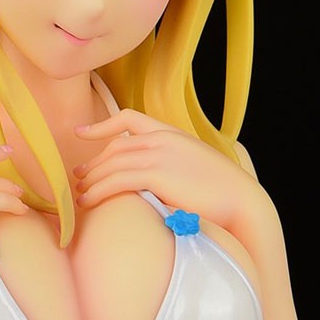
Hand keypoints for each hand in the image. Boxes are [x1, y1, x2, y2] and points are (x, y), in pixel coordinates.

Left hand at [74, 108, 261, 230]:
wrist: (241, 201)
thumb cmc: (221, 191)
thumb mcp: (194, 165)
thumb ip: (172, 162)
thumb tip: (152, 177)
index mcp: (171, 133)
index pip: (129, 118)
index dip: (101, 125)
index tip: (80, 133)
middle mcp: (162, 139)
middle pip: (114, 147)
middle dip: (93, 163)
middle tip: (78, 178)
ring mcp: (159, 155)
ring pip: (112, 165)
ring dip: (91, 181)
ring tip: (79, 196)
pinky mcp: (156, 175)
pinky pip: (117, 181)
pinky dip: (98, 191)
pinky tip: (89, 201)